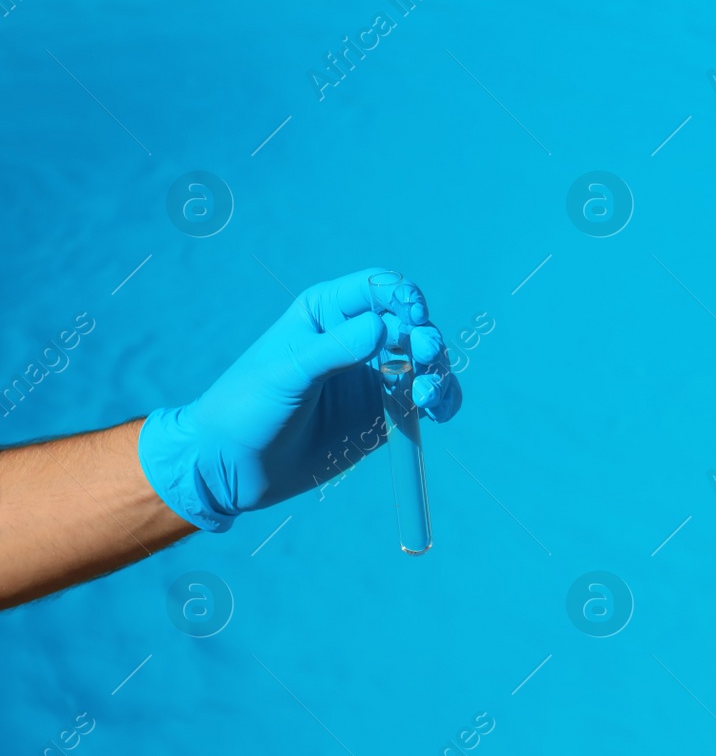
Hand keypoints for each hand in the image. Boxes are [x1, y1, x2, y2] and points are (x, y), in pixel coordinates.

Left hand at [138, 268, 462, 530]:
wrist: (232, 466)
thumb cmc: (247, 407)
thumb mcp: (288, 372)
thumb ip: (335, 348)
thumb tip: (383, 328)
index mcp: (329, 313)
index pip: (380, 289)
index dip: (404, 297)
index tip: (412, 318)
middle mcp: (358, 340)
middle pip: (412, 325)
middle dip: (426, 338)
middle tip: (423, 358)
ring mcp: (373, 377)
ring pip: (426, 362)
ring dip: (438, 372)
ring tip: (426, 397)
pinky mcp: (384, 414)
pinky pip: (427, 400)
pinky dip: (443, 401)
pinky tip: (439, 412)